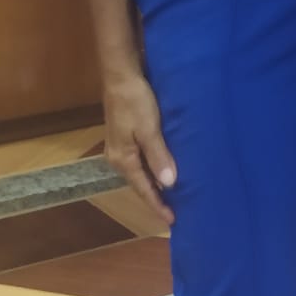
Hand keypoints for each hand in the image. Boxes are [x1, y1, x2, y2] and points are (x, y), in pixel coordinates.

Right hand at [102, 71, 176, 225]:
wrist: (122, 74)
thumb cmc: (135, 101)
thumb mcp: (149, 128)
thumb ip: (158, 156)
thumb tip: (168, 185)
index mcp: (122, 159)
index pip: (143, 189)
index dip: (158, 205)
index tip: (173, 221)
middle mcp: (118, 157)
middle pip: (140, 183)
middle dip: (157, 197)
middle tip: (177, 210)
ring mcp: (121, 146)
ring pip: (141, 171)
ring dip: (156, 182)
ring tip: (174, 193)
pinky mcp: (126, 135)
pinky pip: (141, 159)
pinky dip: (153, 167)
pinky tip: (164, 168)